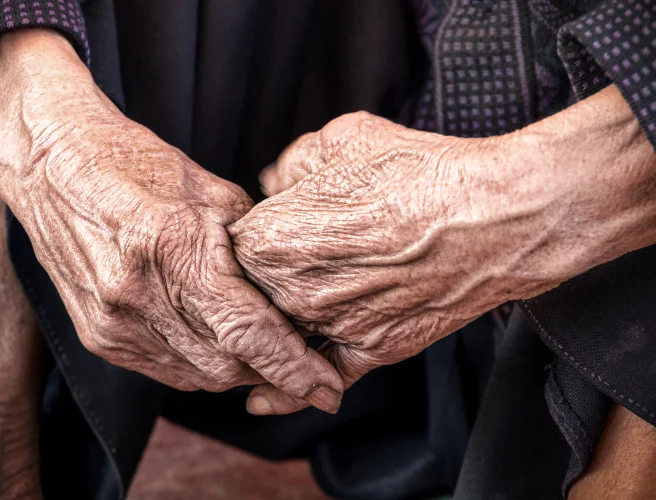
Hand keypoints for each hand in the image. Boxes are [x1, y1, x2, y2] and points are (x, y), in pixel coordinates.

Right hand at [0, 30, 342, 411]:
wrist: (53, 164)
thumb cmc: (135, 164)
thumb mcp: (208, 190)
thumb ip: (252, 247)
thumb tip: (289, 286)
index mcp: (173, 249)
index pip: (249, 333)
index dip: (295, 369)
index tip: (329, 390)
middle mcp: (138, 296)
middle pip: (228, 366)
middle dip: (273, 373)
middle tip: (304, 364)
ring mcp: (113, 322)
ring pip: (199, 377)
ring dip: (238, 372)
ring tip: (262, 352)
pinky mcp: (98, 336)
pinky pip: (166, 372)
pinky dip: (201, 367)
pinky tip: (216, 345)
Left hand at [232, 88, 655, 413]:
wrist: (498, 214)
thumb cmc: (423, 171)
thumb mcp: (344, 139)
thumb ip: (292, 163)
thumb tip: (275, 182)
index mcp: (272, 237)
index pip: (227, 249)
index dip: (248, 234)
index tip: (268, 226)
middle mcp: (294, 290)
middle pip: (251, 294)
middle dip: (261, 277)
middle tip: (293, 253)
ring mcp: (333, 325)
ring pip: (281, 333)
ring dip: (274, 324)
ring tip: (294, 299)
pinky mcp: (372, 350)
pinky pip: (319, 379)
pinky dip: (291, 391)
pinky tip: (264, 399)